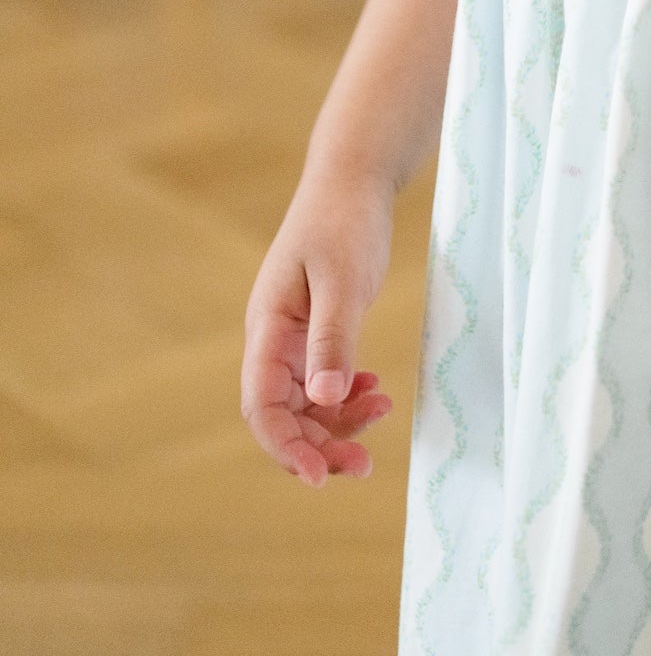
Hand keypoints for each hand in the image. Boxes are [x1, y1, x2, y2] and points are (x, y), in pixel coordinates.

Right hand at [242, 170, 395, 487]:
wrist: (352, 179)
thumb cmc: (344, 221)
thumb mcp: (341, 280)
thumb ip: (332, 339)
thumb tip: (324, 401)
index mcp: (267, 329)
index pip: (261, 407)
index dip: (285, 448)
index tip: (318, 477)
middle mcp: (272, 341)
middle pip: (282, 416)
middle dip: (319, 446)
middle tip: (364, 464)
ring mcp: (293, 338)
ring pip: (305, 404)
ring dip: (337, 423)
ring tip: (384, 411)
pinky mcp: (316, 331)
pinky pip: (322, 382)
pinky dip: (347, 396)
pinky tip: (376, 390)